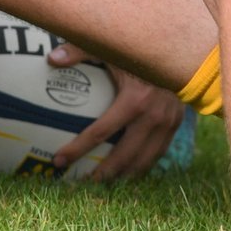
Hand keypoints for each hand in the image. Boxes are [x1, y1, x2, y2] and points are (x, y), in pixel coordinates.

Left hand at [50, 52, 184, 180]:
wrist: (179, 52)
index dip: (77, 149)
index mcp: (134, 100)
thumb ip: (80, 51)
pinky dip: (142, 165)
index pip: (100, 133)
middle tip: (81, 183)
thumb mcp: (110, 48)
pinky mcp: (176, 124)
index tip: (59, 160)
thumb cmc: (139, 49)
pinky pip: (158, 153)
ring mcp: (167, 123)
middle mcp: (153, 116)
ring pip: (143, 161)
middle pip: (123, 156)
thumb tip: (52, 59)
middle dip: (102, 174)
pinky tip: (128, 170)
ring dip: (123, 175)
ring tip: (103, 182)